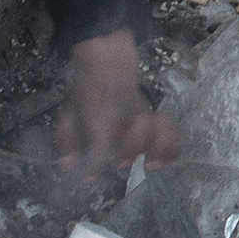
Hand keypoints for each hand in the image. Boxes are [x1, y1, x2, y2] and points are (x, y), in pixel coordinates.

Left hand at [55, 28, 178, 178]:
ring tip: (149, 165)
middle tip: (121, 163)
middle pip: (138, 135)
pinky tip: (162, 160)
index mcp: (99, 115)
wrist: (107, 59)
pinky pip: (171, 131)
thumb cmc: (86, 87)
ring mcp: (141, 114)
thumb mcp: (68, 111)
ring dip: (158, 152)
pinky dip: (172, 147)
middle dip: (132, 151)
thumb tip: (68, 166)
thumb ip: (66, 140)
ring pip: (162, 132)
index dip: (95, 166)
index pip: (100, 144)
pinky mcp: (152, 115)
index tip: (88, 178)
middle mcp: (124, 117)